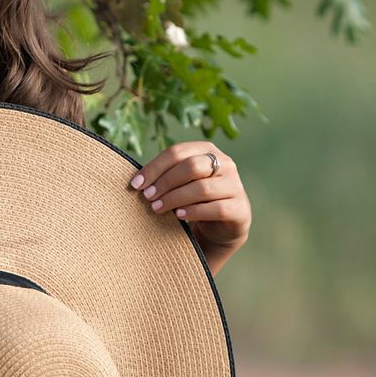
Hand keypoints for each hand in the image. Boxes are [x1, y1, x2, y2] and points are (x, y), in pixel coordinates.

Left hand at [127, 141, 250, 260]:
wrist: (222, 226)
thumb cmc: (194, 200)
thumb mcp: (181, 183)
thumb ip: (165, 175)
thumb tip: (135, 181)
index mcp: (208, 150)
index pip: (177, 151)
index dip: (154, 167)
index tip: (136, 184)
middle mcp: (226, 163)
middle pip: (191, 166)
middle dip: (165, 182)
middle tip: (148, 197)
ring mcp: (235, 185)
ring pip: (202, 188)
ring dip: (175, 198)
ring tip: (157, 208)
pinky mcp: (240, 208)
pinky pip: (216, 208)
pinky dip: (194, 212)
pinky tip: (179, 216)